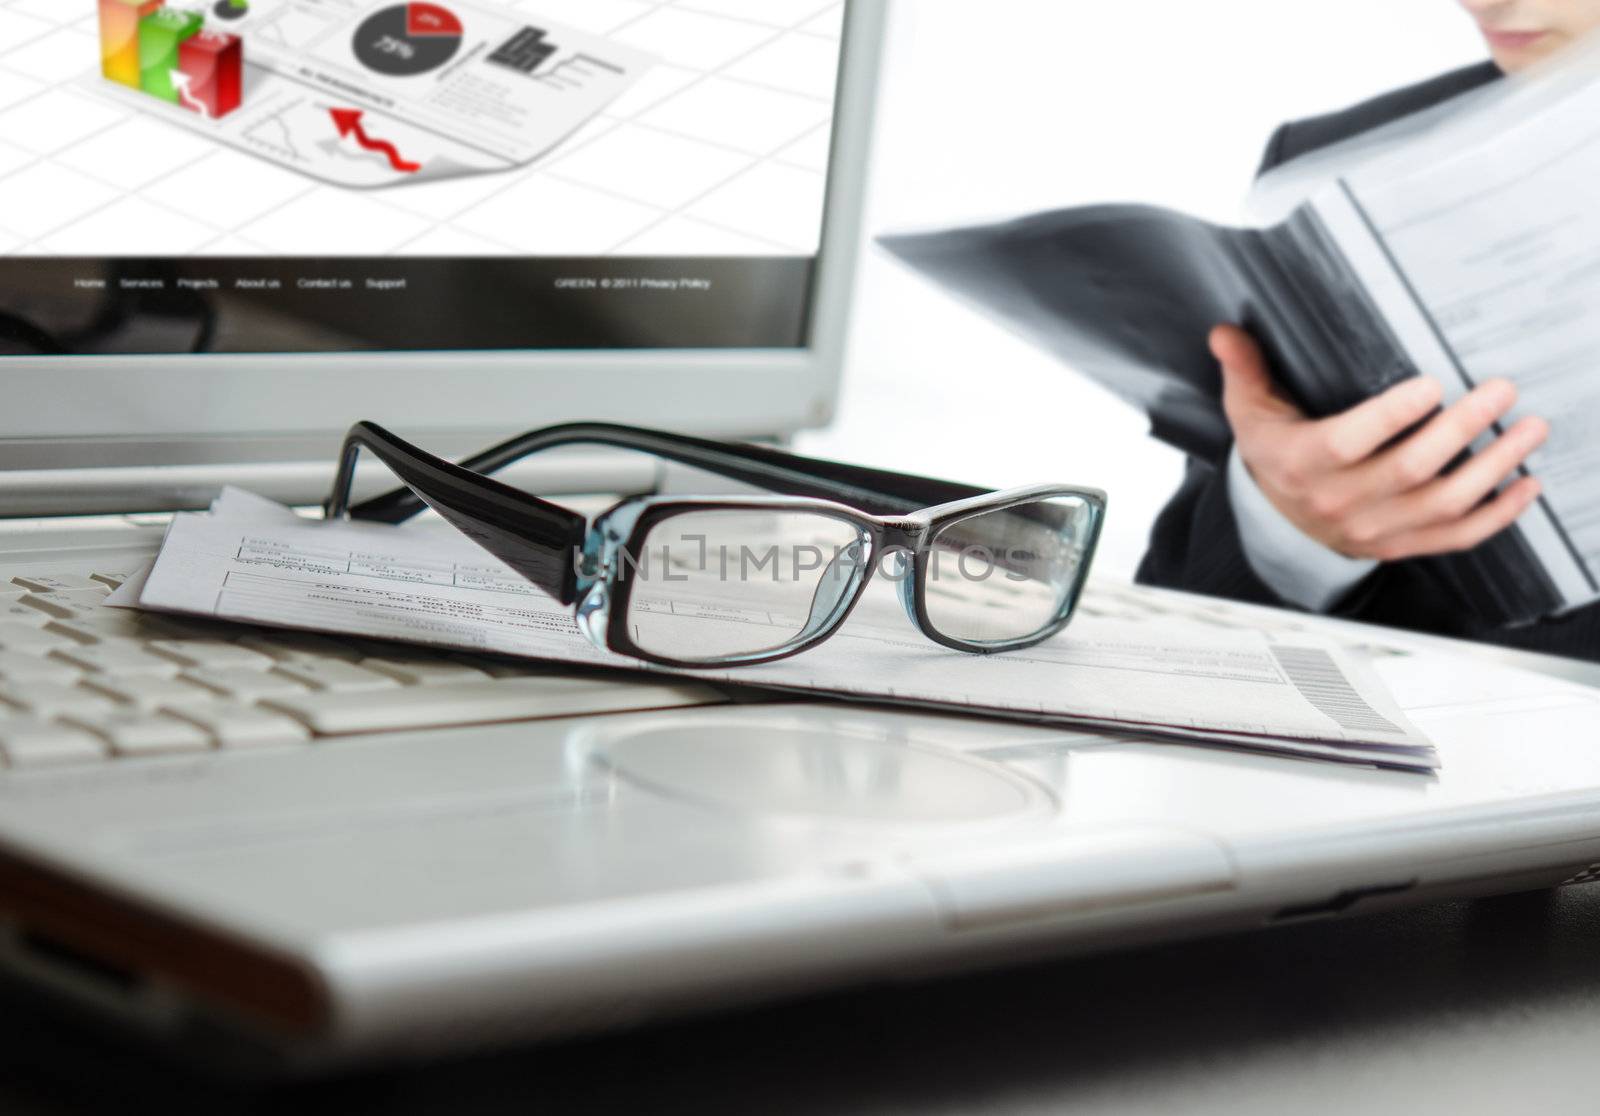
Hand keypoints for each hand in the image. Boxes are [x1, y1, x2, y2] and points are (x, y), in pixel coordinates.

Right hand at [1215, 324, 1548, 561]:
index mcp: (1301, 464)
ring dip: (1494, 467)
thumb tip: (1225, 332)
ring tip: (1529, 429)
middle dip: (1463, 428)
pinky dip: (1498, 515)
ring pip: (1443, 503)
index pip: (1347, 443)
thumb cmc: (1274, 454)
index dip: (1392, 417)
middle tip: (1499, 390)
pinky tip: (1525, 484)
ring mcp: (1374, 529)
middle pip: (1409, 469)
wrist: (1278, 521)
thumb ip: (1245, 369)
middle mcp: (1339, 502)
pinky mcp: (1401, 545)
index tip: (1431, 384)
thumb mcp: (1250, 412)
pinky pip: (1456, 537)